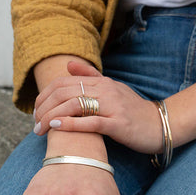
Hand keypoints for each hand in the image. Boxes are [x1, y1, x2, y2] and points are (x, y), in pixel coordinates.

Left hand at [33, 61, 163, 153]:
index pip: (63, 83)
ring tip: (40, 129)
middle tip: (34, 123)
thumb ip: (90, 76)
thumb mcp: (112, 88)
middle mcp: (105, 90)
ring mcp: (112, 106)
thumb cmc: (133, 110)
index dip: (44, 96)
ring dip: (51, 117)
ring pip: (73, 105)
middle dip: (44, 108)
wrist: (161, 125)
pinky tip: (56, 127)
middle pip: (64, 92)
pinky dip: (70, 124)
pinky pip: (90, 122)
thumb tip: (68, 65)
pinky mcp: (118, 124)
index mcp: (101, 82)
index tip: (36, 112)